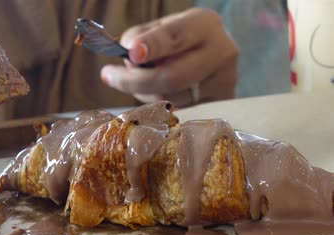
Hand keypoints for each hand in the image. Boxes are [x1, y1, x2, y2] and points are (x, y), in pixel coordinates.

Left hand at [100, 8, 237, 106]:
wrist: (213, 53)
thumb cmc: (180, 39)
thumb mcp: (160, 28)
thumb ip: (140, 38)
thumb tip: (128, 57)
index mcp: (205, 24)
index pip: (176, 37)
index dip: (153, 46)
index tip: (132, 53)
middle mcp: (221, 52)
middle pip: (173, 77)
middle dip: (135, 81)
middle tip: (109, 76)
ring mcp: (224, 82)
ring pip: (171, 98)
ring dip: (143, 92)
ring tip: (133, 81)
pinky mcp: (220, 104)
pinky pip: (178, 110)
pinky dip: (156, 103)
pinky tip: (148, 92)